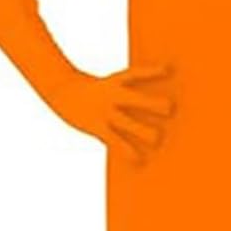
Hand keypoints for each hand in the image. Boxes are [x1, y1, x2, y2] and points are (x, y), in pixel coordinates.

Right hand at [46, 62, 176, 165]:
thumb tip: (145, 110)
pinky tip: (138, 160)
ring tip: (157, 138)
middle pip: (134, 99)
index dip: (151, 72)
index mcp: (114, 81)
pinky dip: (127, 150)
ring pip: (126, 122)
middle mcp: (110, 95)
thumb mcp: (107, 85)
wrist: (60, 91)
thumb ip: (125, 94)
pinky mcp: (96, 127)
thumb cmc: (90, 90)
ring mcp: (103, 111)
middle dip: (152, 104)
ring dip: (143, 131)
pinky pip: (114, 140)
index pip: (134, 74)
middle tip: (170, 108)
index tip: (167, 70)